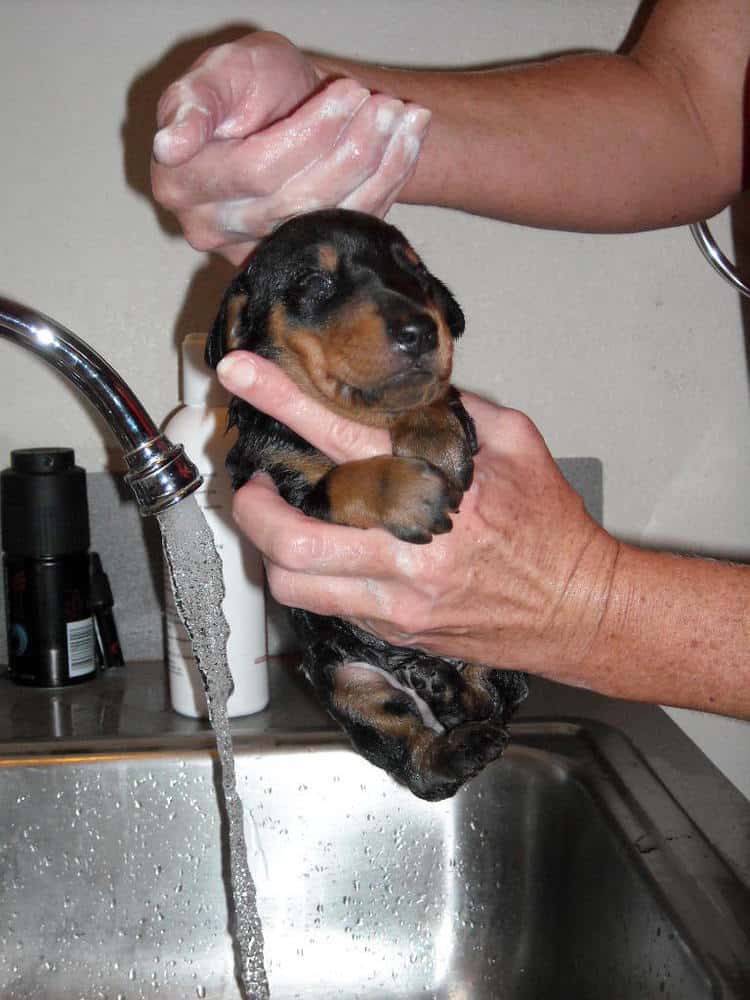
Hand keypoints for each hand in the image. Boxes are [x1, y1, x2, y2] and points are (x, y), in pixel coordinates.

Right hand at [151, 32, 430, 263]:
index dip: (309, 135)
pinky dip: (389, 182)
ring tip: (403, 116)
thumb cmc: (245, 85)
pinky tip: (407, 141)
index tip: (349, 93)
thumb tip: (169, 145)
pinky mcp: (301, 253)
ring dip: (378, 166)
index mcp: (182, 185)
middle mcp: (215, 229)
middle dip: (350, 149)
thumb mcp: (217, 73)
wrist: (282, 107)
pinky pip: (351, 226)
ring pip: (328, 216)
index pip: (256, 170)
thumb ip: (194, 102)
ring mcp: (260, 249)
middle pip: (296, 201)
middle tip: (385, 104)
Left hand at [216, 351, 619, 679]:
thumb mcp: (517, 444)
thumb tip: (404, 390)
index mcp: (436, 491)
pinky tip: (327, 555)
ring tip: (279, 524)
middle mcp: (409, 550)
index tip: (240, 375)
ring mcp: (399, 601)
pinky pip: (329, 607)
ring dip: (271, 550)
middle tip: (251, 484)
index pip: (338, 436)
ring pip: (297, 584)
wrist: (578, 610)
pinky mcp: (398, 633)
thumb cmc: (551, 529)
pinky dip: (313, 578)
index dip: (280, 399)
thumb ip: (455, 411)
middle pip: (292, 537)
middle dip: (251, 506)